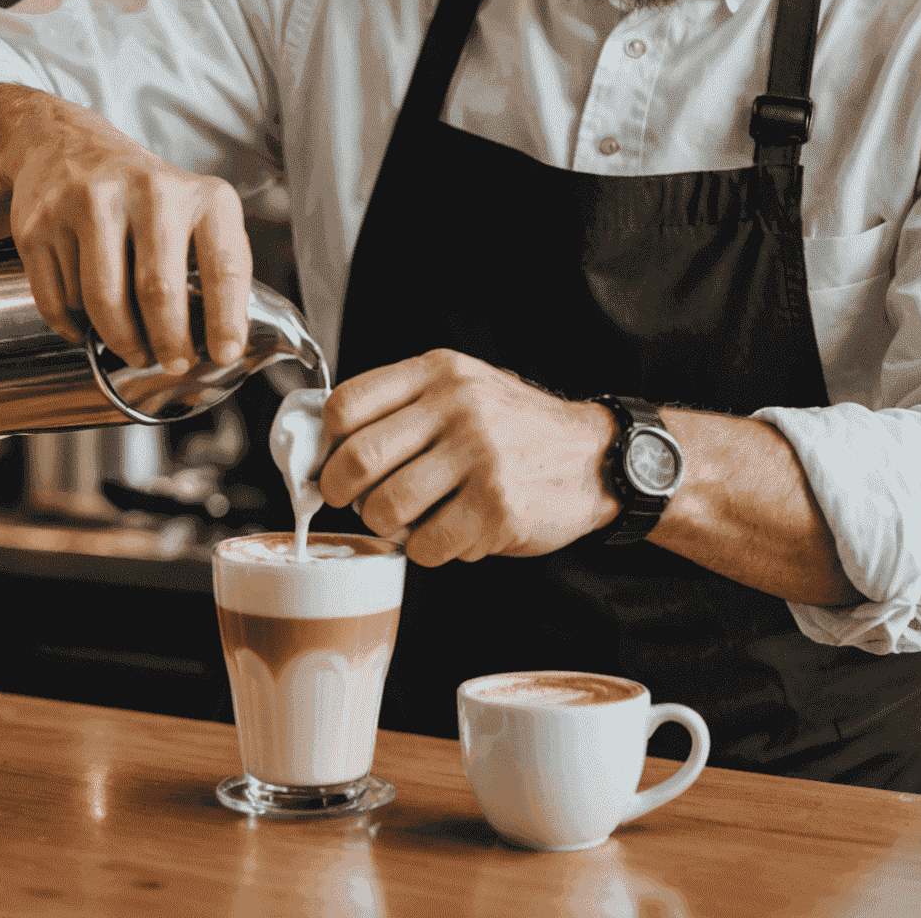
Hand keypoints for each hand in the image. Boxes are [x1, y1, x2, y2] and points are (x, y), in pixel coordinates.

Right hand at [6, 99, 251, 372]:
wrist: (67, 146)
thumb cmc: (147, 195)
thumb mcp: (197, 211)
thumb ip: (217, 264)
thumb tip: (222, 342)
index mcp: (199, 194)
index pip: (223, 266)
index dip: (225, 320)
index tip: (223, 355)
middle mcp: (147, 192)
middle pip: (157, 291)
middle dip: (167, 342)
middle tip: (171, 364)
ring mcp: (88, 204)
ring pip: (100, 302)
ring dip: (119, 338)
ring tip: (132, 347)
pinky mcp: (40, 224)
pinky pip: (57, 300)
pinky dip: (73, 325)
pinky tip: (87, 326)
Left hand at [317, 350, 620, 565]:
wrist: (594, 456)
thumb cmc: (514, 427)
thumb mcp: (462, 387)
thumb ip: (404, 405)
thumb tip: (328, 444)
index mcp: (440, 372)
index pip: (348, 403)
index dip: (327, 441)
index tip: (330, 459)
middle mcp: (458, 407)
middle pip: (358, 458)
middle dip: (341, 490)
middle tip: (351, 500)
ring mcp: (480, 457)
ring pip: (387, 508)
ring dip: (388, 524)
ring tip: (409, 517)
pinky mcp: (498, 507)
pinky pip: (427, 544)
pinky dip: (428, 548)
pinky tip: (450, 532)